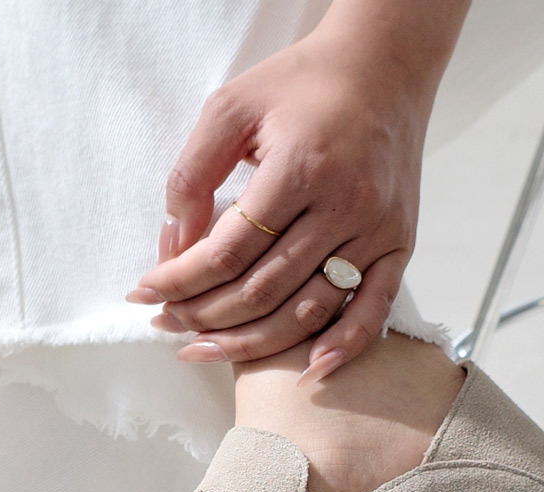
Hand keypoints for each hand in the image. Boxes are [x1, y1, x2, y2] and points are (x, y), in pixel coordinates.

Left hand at [128, 23, 435, 379]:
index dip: (180, 280)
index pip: (228, 251)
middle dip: (203, 315)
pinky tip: (304, 374)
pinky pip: (372, 311)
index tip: (145, 291)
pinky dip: (341, 348)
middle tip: (165, 322)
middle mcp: (344, 205)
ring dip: (249, 343)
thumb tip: (175, 244)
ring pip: (306, 312)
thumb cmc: (301, 86)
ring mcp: (375, 230)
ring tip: (202, 349)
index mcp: (301, 168)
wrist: (383, 66)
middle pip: (261, 290)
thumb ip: (194, 173)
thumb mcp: (230, 106)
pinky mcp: (398, 244)